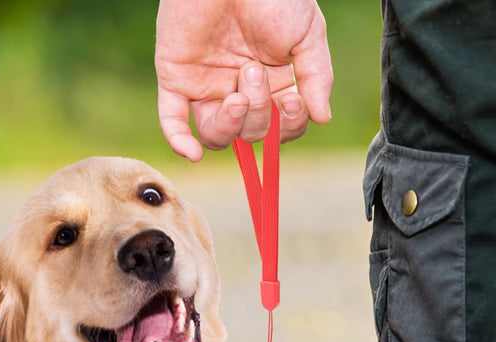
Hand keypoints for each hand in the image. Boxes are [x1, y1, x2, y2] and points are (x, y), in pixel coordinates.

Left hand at [155, 0, 332, 160]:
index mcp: (273, 84)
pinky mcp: (176, 79)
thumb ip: (316, 77)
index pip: (280, 128)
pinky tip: (192, 154)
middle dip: (258, 112)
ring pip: (216, 135)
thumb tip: (322, 118)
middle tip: (253, 71)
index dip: (286, 126)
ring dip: (230, 126)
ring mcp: (207, 87)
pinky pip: (172, 121)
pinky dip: (179, 141)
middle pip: (250, 134)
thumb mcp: (307, 33)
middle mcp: (240, 91)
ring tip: (237, 95)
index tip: (292, 101)